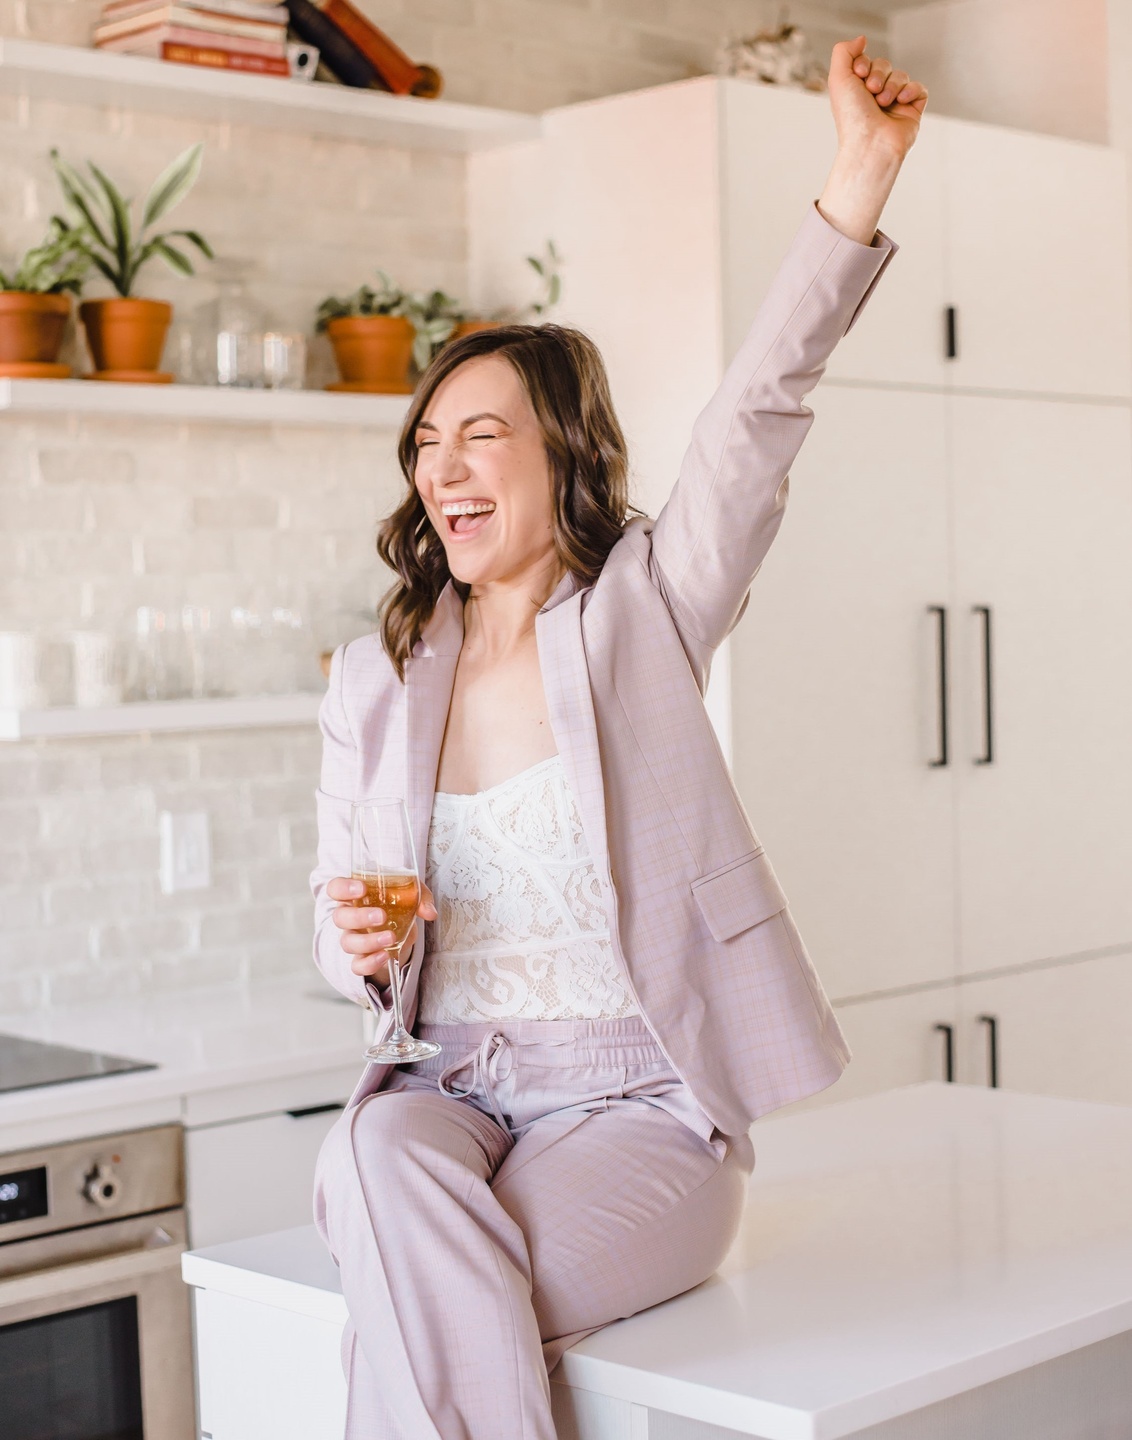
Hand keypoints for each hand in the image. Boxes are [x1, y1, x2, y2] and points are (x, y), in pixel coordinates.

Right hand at [328, 876, 437, 985]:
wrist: (402, 929)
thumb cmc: (399, 904)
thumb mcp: (413, 894)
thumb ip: (421, 898)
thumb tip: (430, 913)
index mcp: (355, 895)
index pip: (336, 888)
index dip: (343, 888)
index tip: (362, 888)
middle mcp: (349, 916)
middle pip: (340, 917)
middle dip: (359, 917)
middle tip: (382, 916)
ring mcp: (353, 938)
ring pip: (347, 942)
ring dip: (368, 941)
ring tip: (390, 938)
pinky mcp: (361, 958)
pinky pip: (357, 965)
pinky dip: (369, 962)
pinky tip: (384, 956)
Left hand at [817, 37, 927, 244]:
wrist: (870, 144)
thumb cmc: (852, 117)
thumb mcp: (838, 78)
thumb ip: (844, 52)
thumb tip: (862, 39)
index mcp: (856, 92)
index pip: (867, 61)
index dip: (864, 63)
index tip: (860, 74)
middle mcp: (874, 97)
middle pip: (884, 65)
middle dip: (879, 73)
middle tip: (871, 91)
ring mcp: (894, 104)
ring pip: (901, 75)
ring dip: (892, 85)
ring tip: (883, 102)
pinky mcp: (912, 111)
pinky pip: (919, 89)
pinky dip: (911, 91)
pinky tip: (901, 102)